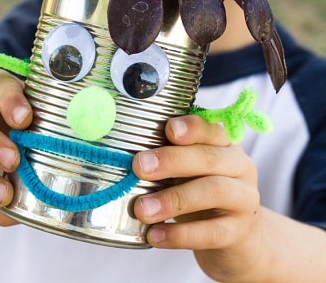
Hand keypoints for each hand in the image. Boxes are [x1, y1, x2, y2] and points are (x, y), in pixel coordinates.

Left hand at [132, 114, 260, 281]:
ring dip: (174, 199)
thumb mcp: (189, 170)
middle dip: (173, 160)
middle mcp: (239, 166)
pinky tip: (154, 236)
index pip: (211, 129)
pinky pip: (210, 232)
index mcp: (224, 144)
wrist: (238, 238)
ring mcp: (243, 199)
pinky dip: (179, 235)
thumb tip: (123, 155)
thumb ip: (169, 157)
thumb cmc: (202, 193)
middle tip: (139, 166)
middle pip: (209, 158)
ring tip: (142, 209)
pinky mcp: (238, 232)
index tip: (168, 129)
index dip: (191, 127)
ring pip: (214, 191)